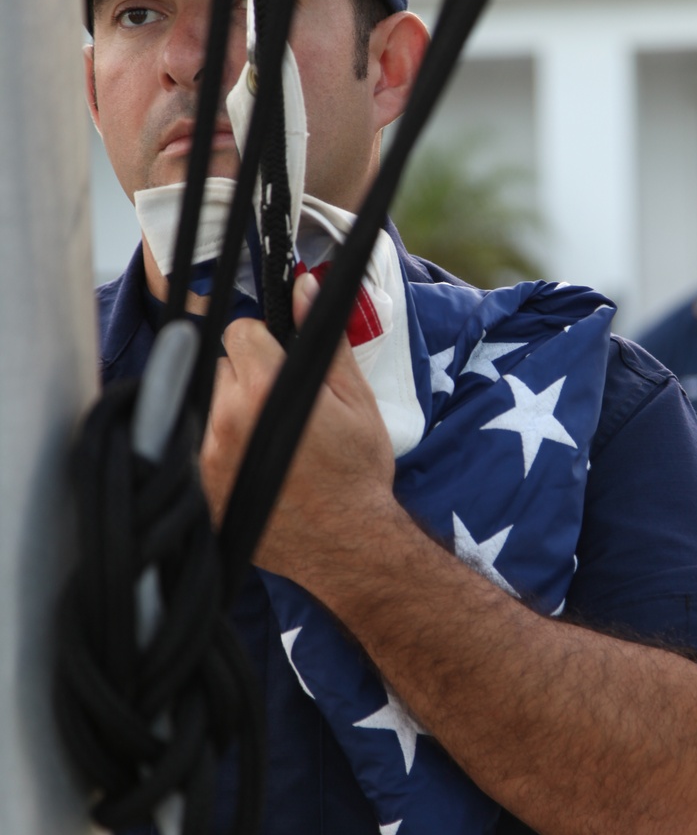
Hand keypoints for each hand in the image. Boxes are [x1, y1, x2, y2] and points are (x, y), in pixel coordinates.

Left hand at [200, 271, 396, 580]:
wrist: (349, 545)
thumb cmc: (358, 473)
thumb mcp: (354, 399)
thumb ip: (321, 338)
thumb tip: (305, 288)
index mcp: (264, 388)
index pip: (238, 332)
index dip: (264, 343)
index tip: (280, 363)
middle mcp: (227, 420)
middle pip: (219, 367)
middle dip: (246, 377)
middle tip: (280, 406)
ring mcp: (208, 458)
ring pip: (208, 406)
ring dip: (231, 413)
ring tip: (268, 440)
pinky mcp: (202, 488)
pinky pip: (201, 447)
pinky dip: (222, 450)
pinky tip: (255, 465)